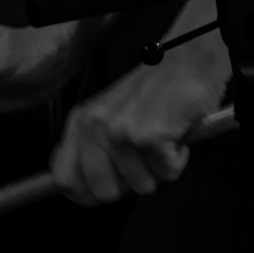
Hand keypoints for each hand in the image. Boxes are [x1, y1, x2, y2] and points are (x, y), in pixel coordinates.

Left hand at [50, 44, 227, 206]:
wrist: (189, 59)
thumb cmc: (154, 89)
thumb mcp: (110, 114)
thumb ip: (92, 147)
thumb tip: (81, 188)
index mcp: (81, 121)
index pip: (64, 179)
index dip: (85, 194)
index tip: (104, 190)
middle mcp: (95, 126)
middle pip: (104, 192)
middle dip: (130, 183)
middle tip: (143, 155)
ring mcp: (122, 132)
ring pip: (141, 186)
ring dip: (158, 167)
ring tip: (162, 135)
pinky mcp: (151, 137)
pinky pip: (168, 173)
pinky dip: (178, 159)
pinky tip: (176, 132)